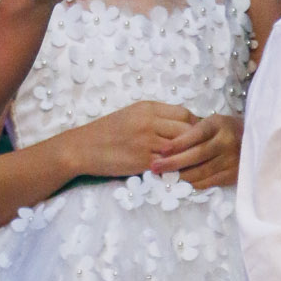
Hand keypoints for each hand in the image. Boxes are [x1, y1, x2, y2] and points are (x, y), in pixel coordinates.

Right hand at [67, 101, 198, 179]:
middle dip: (195, 142)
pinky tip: (176, 172)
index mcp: (148, 108)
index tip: (197, 135)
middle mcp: (149, 122)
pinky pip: (168, 165)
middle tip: (198, 151)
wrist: (81, 148)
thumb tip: (182, 124)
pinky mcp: (142, 161)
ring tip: (191, 163)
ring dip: (187, 157)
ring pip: (180, 148)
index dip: (195, 125)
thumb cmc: (106, 132)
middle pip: (187, 130)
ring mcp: (146, 142)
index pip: (184, 113)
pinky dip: (175, 169)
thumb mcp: (131, 115)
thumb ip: (155, 118)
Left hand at [149, 112, 242, 190]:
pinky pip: (210, 181)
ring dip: (181, 175)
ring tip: (165, 177)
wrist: (253, 139)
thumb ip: (193, 132)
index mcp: (218, 124)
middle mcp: (227, 141)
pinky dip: (194, 183)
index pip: (196, 134)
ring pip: (202, 171)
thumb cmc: (224, 130)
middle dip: (174, 163)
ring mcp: (232, 159)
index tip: (161, 151)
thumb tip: (166, 148)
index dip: (178, 143)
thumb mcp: (211, 123)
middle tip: (155, 168)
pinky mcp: (234, 174)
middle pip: (197, 154)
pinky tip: (183, 182)